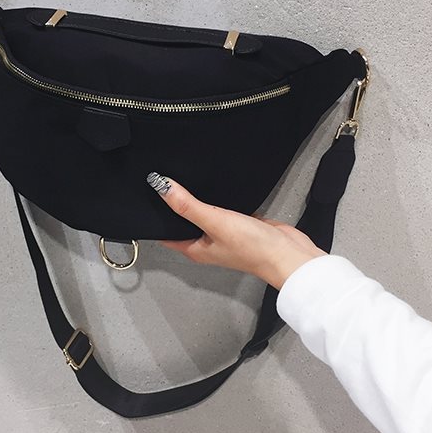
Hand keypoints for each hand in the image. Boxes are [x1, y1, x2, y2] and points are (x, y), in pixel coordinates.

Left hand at [146, 172, 325, 288]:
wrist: (288, 253)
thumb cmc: (253, 247)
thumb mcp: (215, 222)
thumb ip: (188, 205)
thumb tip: (160, 186)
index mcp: (195, 249)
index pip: (165, 233)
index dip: (154, 217)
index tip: (143, 196)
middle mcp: (206, 243)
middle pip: (182, 222)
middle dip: (173, 205)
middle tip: (160, 181)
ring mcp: (223, 234)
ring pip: (202, 214)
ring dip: (195, 200)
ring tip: (183, 179)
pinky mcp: (239, 224)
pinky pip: (221, 209)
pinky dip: (216, 198)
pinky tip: (213, 186)